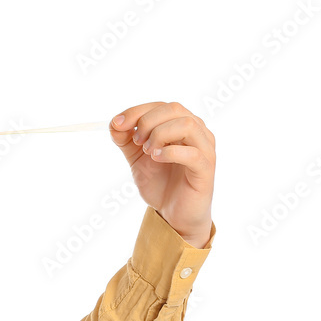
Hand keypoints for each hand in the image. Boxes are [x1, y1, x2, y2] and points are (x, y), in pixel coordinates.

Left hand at [109, 101, 215, 247]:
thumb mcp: (136, 158)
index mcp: (180, 125)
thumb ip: (126, 140)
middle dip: (147, 122)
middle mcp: (197, 132)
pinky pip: (193, 153)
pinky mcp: (206, 169)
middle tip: (136, 142)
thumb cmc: (159, 182)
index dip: (136, 111)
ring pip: (187, 125)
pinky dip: (171, 152)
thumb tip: (114, 123)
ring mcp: (205, 149)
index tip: (116, 124)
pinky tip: (157, 158)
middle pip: (174, 109)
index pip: (160, 106)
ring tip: (148, 152)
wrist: (172, 214)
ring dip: (160, 134)